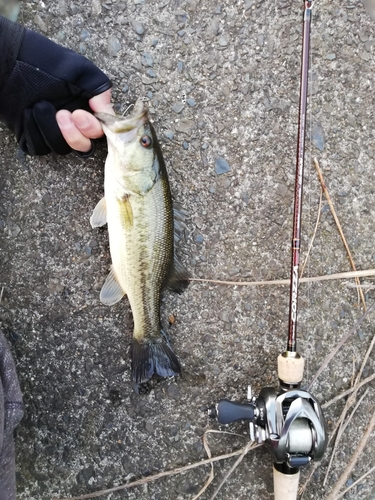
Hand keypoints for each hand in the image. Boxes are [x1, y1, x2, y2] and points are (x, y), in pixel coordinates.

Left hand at [0, 15, 111, 155]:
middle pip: (83, 146)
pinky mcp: (33, 136)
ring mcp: (52, 131)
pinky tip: (28, 113)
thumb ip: (100, 90)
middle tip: (61, 115)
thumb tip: (107, 113)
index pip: (99, 131)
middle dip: (73, 135)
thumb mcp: (79, 69)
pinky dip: (34, 132)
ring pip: (60, 148)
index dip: (91, 129)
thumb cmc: (42, 61)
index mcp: (86, 107)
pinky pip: (39, 147)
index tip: (78, 114)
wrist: (7, 63)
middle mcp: (72, 122)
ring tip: (39, 106)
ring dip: (50, 129)